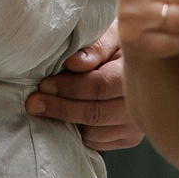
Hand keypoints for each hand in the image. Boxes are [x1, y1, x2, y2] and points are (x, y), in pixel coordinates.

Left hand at [28, 22, 142, 148]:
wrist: (144, 64)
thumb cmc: (122, 46)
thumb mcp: (113, 35)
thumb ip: (96, 47)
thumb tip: (73, 63)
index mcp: (138, 75)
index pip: (99, 86)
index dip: (68, 87)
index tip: (44, 85)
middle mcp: (141, 105)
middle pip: (94, 113)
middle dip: (60, 108)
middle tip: (34, 102)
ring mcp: (137, 126)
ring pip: (94, 131)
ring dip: (67, 121)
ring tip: (48, 106)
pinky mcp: (129, 138)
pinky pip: (97, 142)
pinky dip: (79, 131)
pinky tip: (68, 116)